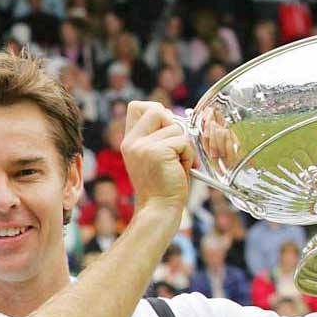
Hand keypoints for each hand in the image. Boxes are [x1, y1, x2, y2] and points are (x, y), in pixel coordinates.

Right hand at [121, 101, 192, 215]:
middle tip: (173, 148)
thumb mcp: (155, 156)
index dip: (155, 112)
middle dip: (172, 125)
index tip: (164, 130)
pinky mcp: (158, 152)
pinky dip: (188, 155)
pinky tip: (180, 169)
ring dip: (183, 146)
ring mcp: (143, 146)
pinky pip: (184, 141)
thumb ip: (157, 135)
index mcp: (129, 142)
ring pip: (176, 128)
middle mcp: (132, 142)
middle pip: (156, 109)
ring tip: (176, 165)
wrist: (159, 209)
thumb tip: (171, 115)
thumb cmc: (163, 185)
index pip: (137, 106)